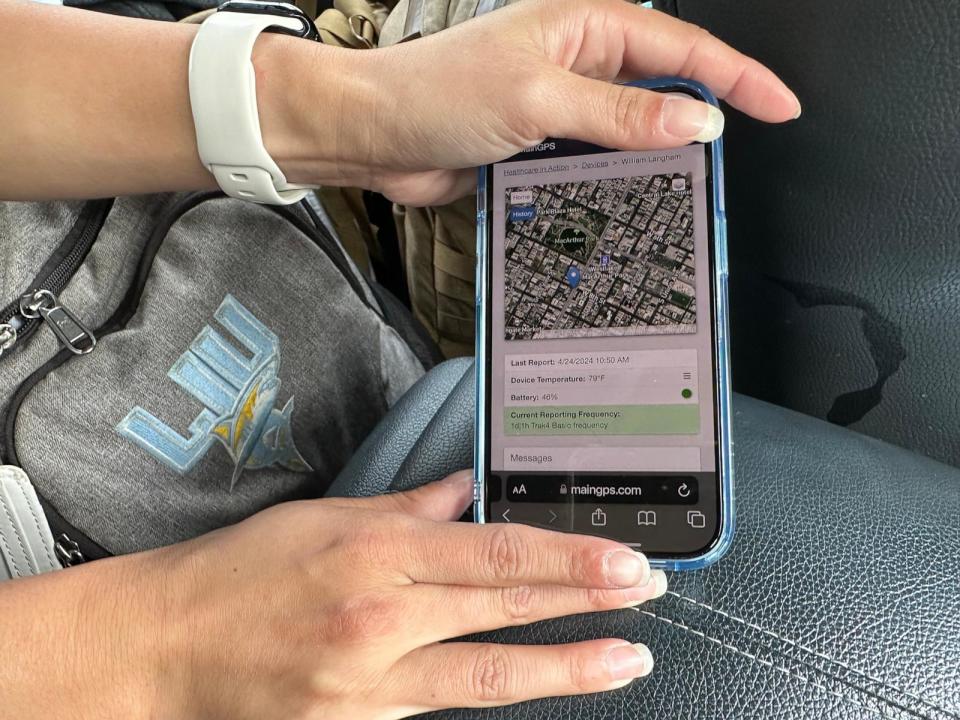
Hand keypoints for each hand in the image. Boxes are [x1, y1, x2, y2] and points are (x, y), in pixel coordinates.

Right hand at [132, 471, 665, 718]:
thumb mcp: (322, 517)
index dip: (568, 557)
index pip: (495, 552)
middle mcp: (380, 616)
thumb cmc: (239, 572)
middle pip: (505, 609)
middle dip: (586, 602)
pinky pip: (439, 706)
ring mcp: (369, 682)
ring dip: (564, 667)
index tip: (622, 558)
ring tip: (626, 659)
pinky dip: (491, 693)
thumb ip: (406, 506)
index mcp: (374, 550)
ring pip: (488, 676)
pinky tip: (530, 680)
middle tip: (646, 595)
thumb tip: (464, 492)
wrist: (164, 649)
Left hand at [306, 0, 799, 204]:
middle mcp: (579, 61)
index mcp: (585, 25)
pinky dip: (618, 177)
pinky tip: (633, 198)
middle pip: (664, 89)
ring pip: (633, 131)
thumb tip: (694, 119)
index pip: (683, 49)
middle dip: (702, 120)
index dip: (738, 77)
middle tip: (734, 161)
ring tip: (691, 188)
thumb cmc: (435, 93)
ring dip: (658, 157)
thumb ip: (617, 112)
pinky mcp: (543, 142)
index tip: (782, 105)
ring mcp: (562, 105)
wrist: (374, 135)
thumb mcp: (537, 97)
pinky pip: (597, 160)